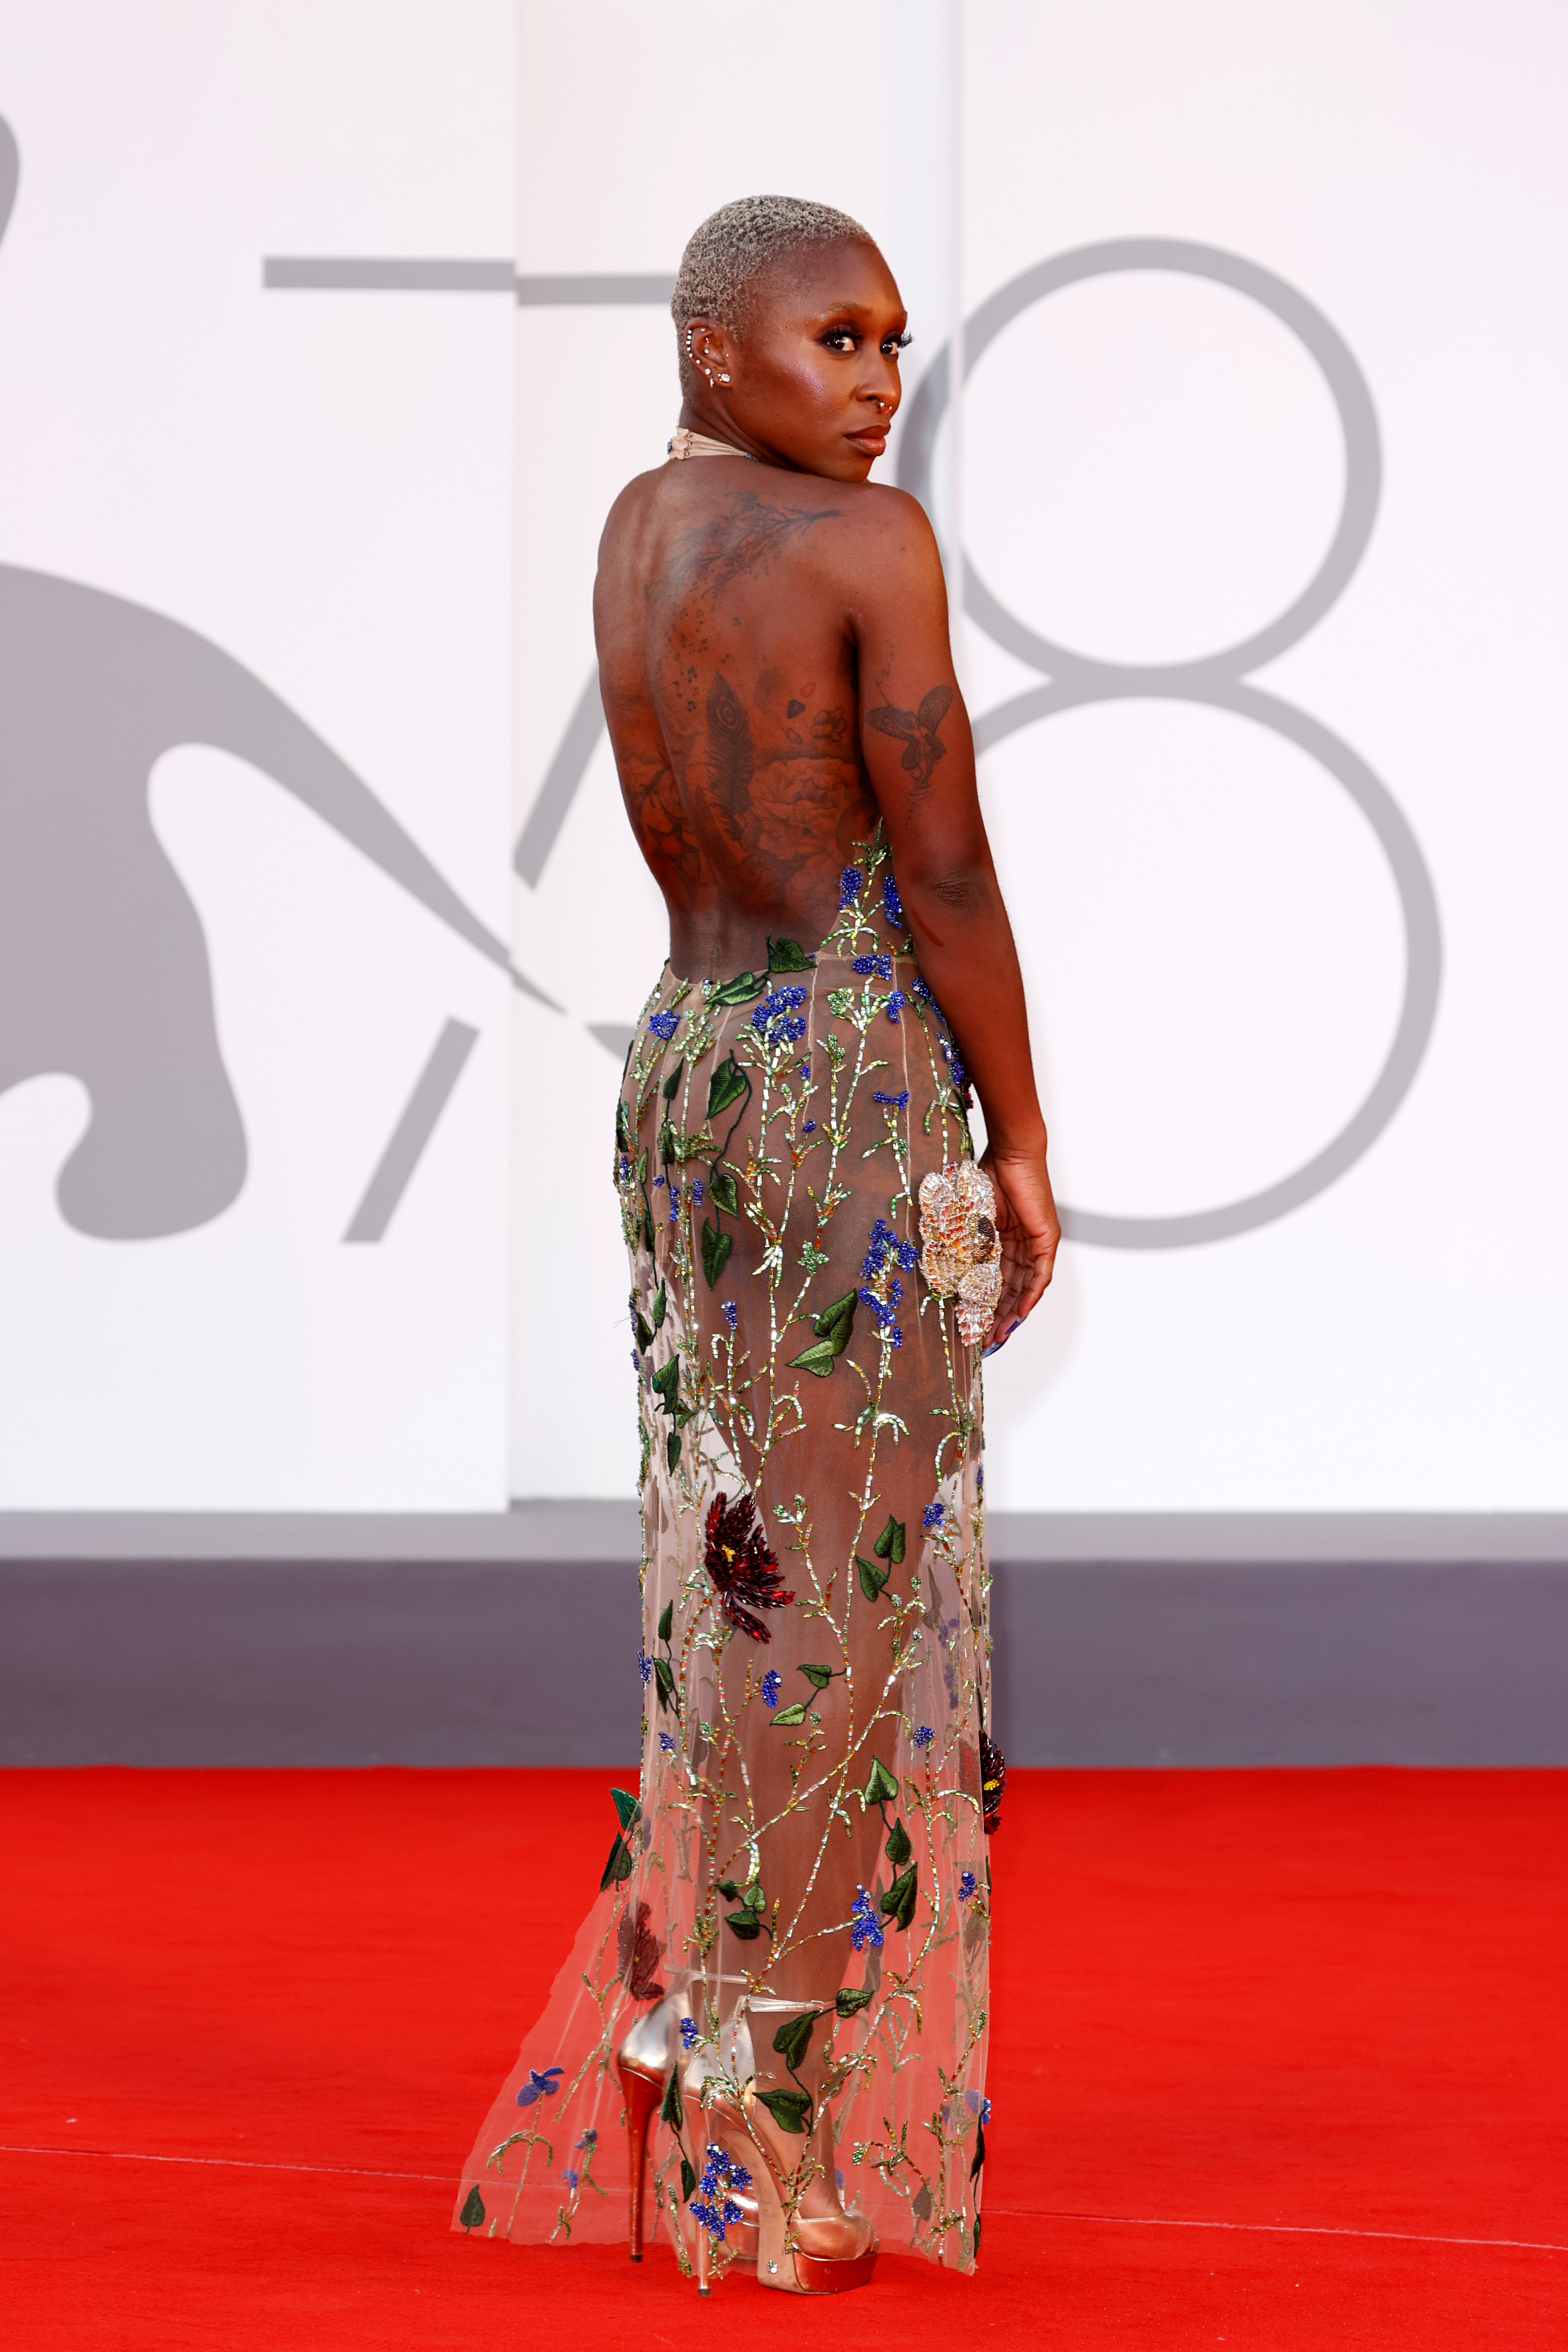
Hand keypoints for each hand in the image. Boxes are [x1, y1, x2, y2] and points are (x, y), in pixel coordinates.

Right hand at [980, 1142, 1059, 1351]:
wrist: (1009, 1153)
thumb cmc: (985, 1175)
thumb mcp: (968, 1218)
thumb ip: (962, 1243)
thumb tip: (940, 1270)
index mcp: (1002, 1241)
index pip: (995, 1280)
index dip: (984, 1305)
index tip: (970, 1326)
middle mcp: (1022, 1246)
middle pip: (1011, 1290)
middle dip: (997, 1318)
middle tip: (983, 1341)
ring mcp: (1036, 1244)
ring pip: (1025, 1288)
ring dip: (1012, 1314)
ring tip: (997, 1336)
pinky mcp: (1047, 1240)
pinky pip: (1040, 1276)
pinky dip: (1029, 1296)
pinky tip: (1018, 1315)